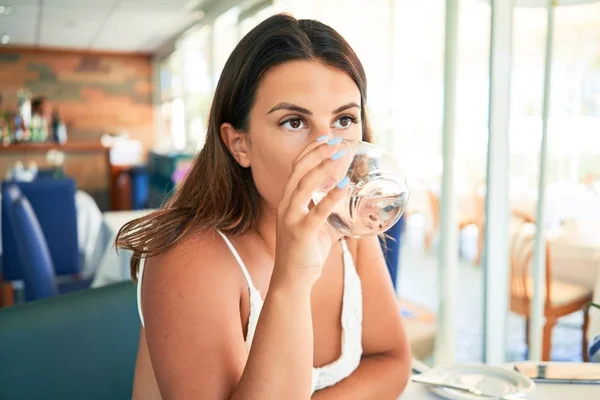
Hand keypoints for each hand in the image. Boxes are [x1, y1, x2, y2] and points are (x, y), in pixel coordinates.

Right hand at [273, 137, 351, 287]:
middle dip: (318, 153)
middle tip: (336, 141)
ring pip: (304, 185)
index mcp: (288, 201)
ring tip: (339, 156)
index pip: (297, 168)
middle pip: (299, 171)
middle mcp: (286, 205)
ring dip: (322, 168)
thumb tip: (356, 209)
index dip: (311, 151)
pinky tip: (344, 186)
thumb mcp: (320, 227)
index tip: (326, 138)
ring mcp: (291, 218)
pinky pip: (317, 211)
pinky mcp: (300, 232)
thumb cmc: (305, 252)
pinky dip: (331, 197)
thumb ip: (333, 215)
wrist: (292, 279)